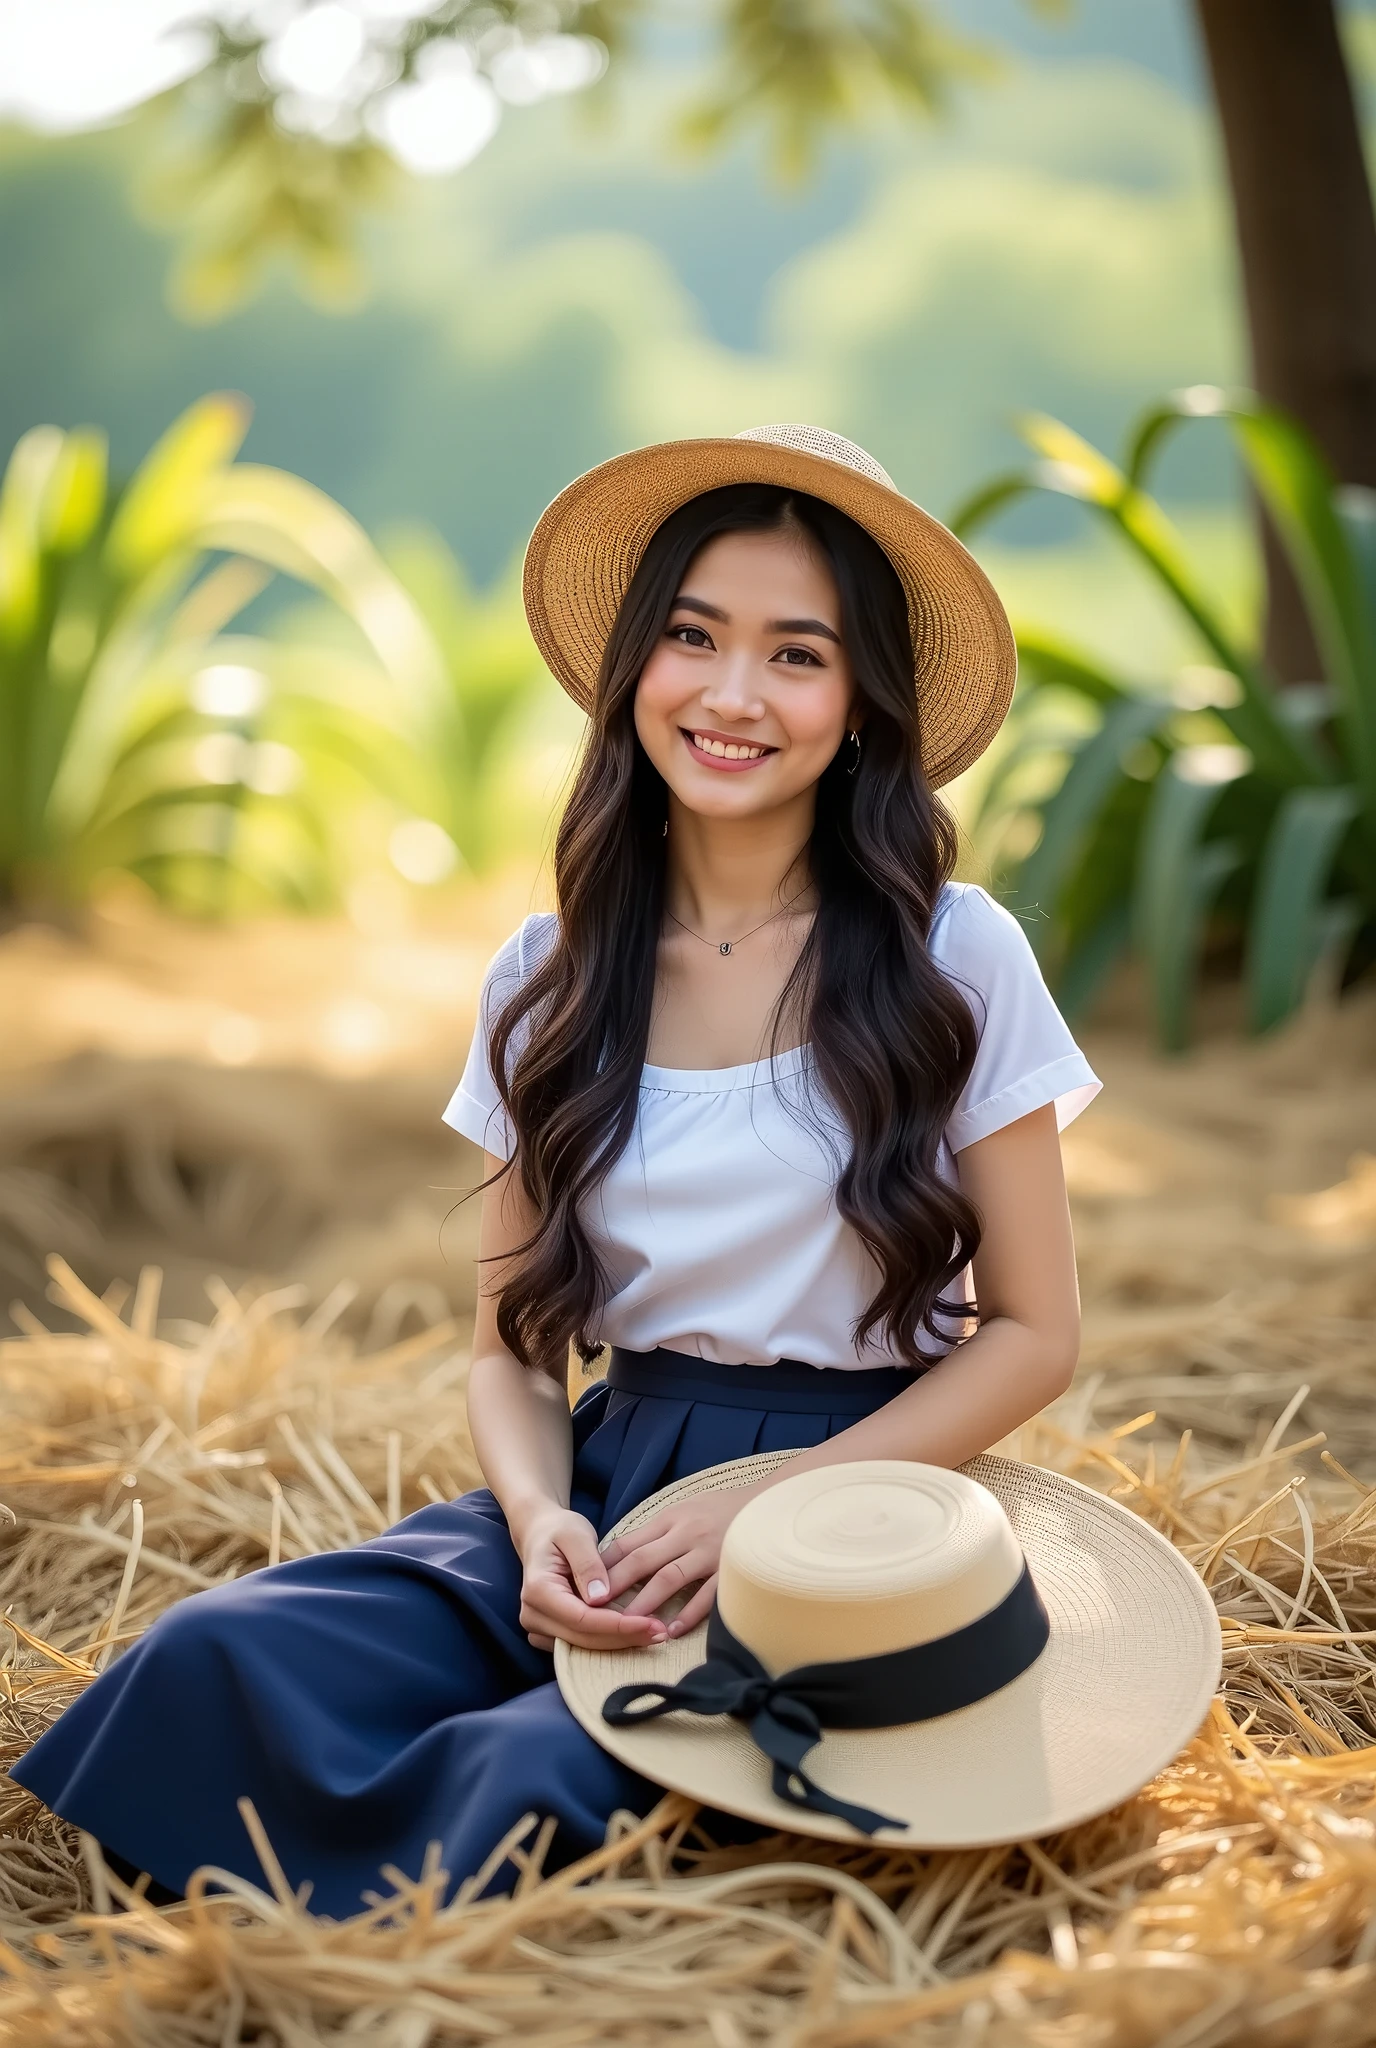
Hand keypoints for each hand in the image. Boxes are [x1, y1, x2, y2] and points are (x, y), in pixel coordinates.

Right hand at [516, 1505, 668, 1652]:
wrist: (541, 1535)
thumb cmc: (560, 1530)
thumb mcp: (576, 1535)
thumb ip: (588, 1564)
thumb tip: (600, 1598)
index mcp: (538, 1591)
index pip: (582, 1619)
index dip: (617, 1625)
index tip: (651, 1623)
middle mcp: (532, 1615)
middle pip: (584, 1638)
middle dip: (624, 1637)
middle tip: (661, 1633)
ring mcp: (538, 1628)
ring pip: (583, 1646)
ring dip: (619, 1643)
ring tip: (654, 1635)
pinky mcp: (549, 1633)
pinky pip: (580, 1643)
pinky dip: (608, 1640)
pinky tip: (634, 1633)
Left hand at [600, 1484, 761, 1639]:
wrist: (769, 1503)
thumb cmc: (722, 1510)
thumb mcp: (686, 1509)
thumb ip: (659, 1531)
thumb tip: (623, 1555)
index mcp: (671, 1518)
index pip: (630, 1543)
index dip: (605, 1566)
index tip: (586, 1587)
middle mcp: (686, 1534)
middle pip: (642, 1561)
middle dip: (615, 1586)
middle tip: (592, 1610)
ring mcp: (709, 1552)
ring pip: (669, 1579)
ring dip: (645, 1604)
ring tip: (625, 1625)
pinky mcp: (730, 1570)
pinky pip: (706, 1596)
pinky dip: (687, 1615)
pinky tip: (671, 1631)